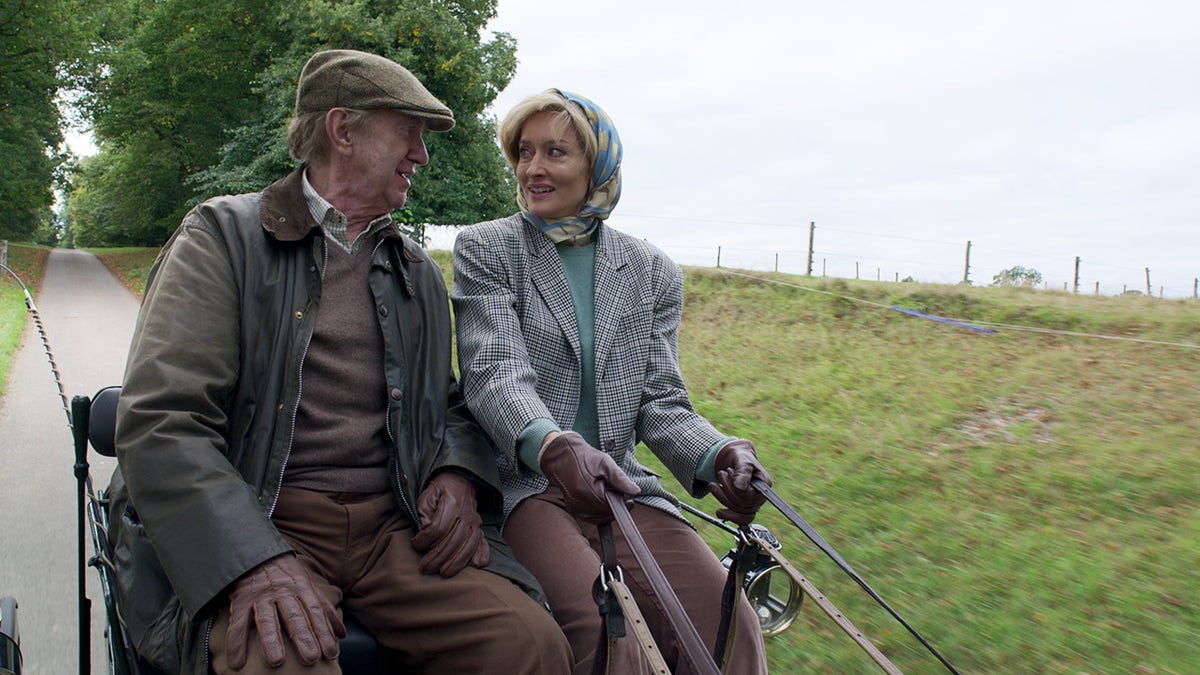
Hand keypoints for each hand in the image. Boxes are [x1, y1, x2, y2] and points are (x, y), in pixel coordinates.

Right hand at [226, 553, 344, 669]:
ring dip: (271, 640)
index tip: (331, 653)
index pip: (316, 612)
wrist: (258, 555)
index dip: (324, 633)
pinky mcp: (241, 601)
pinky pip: (238, 624)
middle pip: (294, 616)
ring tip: (277, 661)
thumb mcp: (309, 587)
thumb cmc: (288, 577)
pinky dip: (236, 644)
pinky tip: (237, 663)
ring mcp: (261, 596)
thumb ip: (325, 610)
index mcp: (302, 588)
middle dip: (303, 637)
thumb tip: (341, 634)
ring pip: (266, 619)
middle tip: (311, 658)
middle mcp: (283, 592)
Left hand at [411, 471, 489, 576]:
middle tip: (425, 569)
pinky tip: (478, 565)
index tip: (415, 544)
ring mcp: (475, 521)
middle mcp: (466, 513)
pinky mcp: (479, 528)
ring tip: (444, 573)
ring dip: (456, 562)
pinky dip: (482, 553)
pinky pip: (483, 542)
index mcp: (452, 503)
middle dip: (437, 558)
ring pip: (468, 545)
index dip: (425, 539)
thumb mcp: (428, 492)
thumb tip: (425, 528)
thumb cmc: (441, 489)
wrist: (461, 480)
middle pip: (453, 540)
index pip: (439, 527)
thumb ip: (424, 508)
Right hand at [539, 431, 640, 522]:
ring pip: (599, 518)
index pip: (611, 508)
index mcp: (587, 491)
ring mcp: (575, 508)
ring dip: (608, 510)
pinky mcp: (573, 510)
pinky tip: (602, 501)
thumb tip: (636, 492)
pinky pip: (591, 518)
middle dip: (615, 507)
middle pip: (606, 514)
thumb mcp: (605, 463)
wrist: (563, 457)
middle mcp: (579, 503)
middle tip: (618, 493)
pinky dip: (600, 513)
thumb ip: (620, 479)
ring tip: (608, 494)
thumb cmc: (586, 458)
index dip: (623, 505)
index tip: (630, 500)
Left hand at [708, 440, 771, 525]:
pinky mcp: (744, 508)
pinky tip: (719, 511)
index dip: (736, 489)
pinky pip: (740, 520)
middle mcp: (760, 496)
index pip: (750, 496)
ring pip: (738, 511)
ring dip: (722, 498)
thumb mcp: (742, 459)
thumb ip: (742, 471)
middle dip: (727, 489)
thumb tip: (740, 487)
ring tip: (714, 484)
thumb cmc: (741, 458)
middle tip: (722, 473)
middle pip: (742, 505)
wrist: (734, 460)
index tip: (729, 472)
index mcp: (764, 485)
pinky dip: (728, 516)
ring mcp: (752, 504)